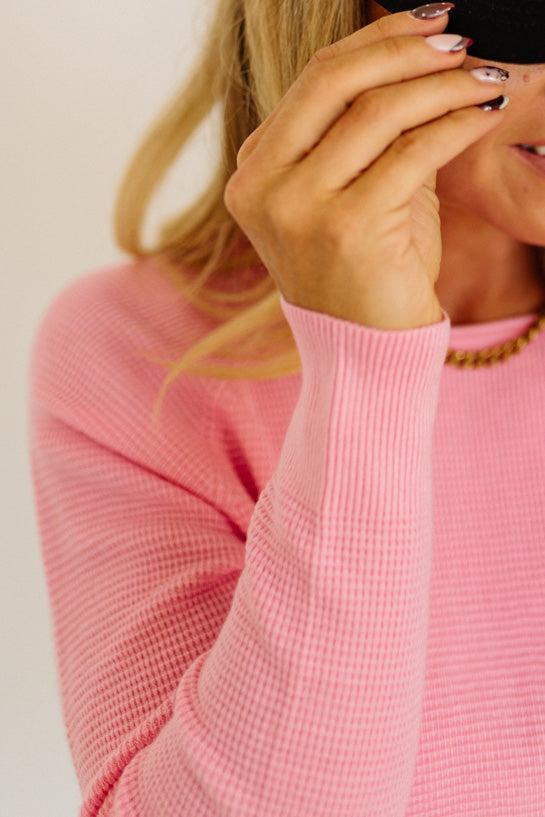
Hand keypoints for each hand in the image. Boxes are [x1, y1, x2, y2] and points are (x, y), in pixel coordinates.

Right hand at [223, 9, 506, 329]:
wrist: (365, 350)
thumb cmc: (364, 271)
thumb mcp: (353, 191)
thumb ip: (367, 131)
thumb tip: (423, 56)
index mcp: (255, 171)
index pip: (314, 81)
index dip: (376, 40)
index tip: (429, 21)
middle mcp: (263, 186)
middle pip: (334, 81)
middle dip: (407, 49)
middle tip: (461, 41)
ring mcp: (297, 208)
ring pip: (378, 112)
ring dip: (444, 85)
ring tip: (486, 79)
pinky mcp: (345, 229)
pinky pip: (412, 154)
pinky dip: (456, 126)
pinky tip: (484, 116)